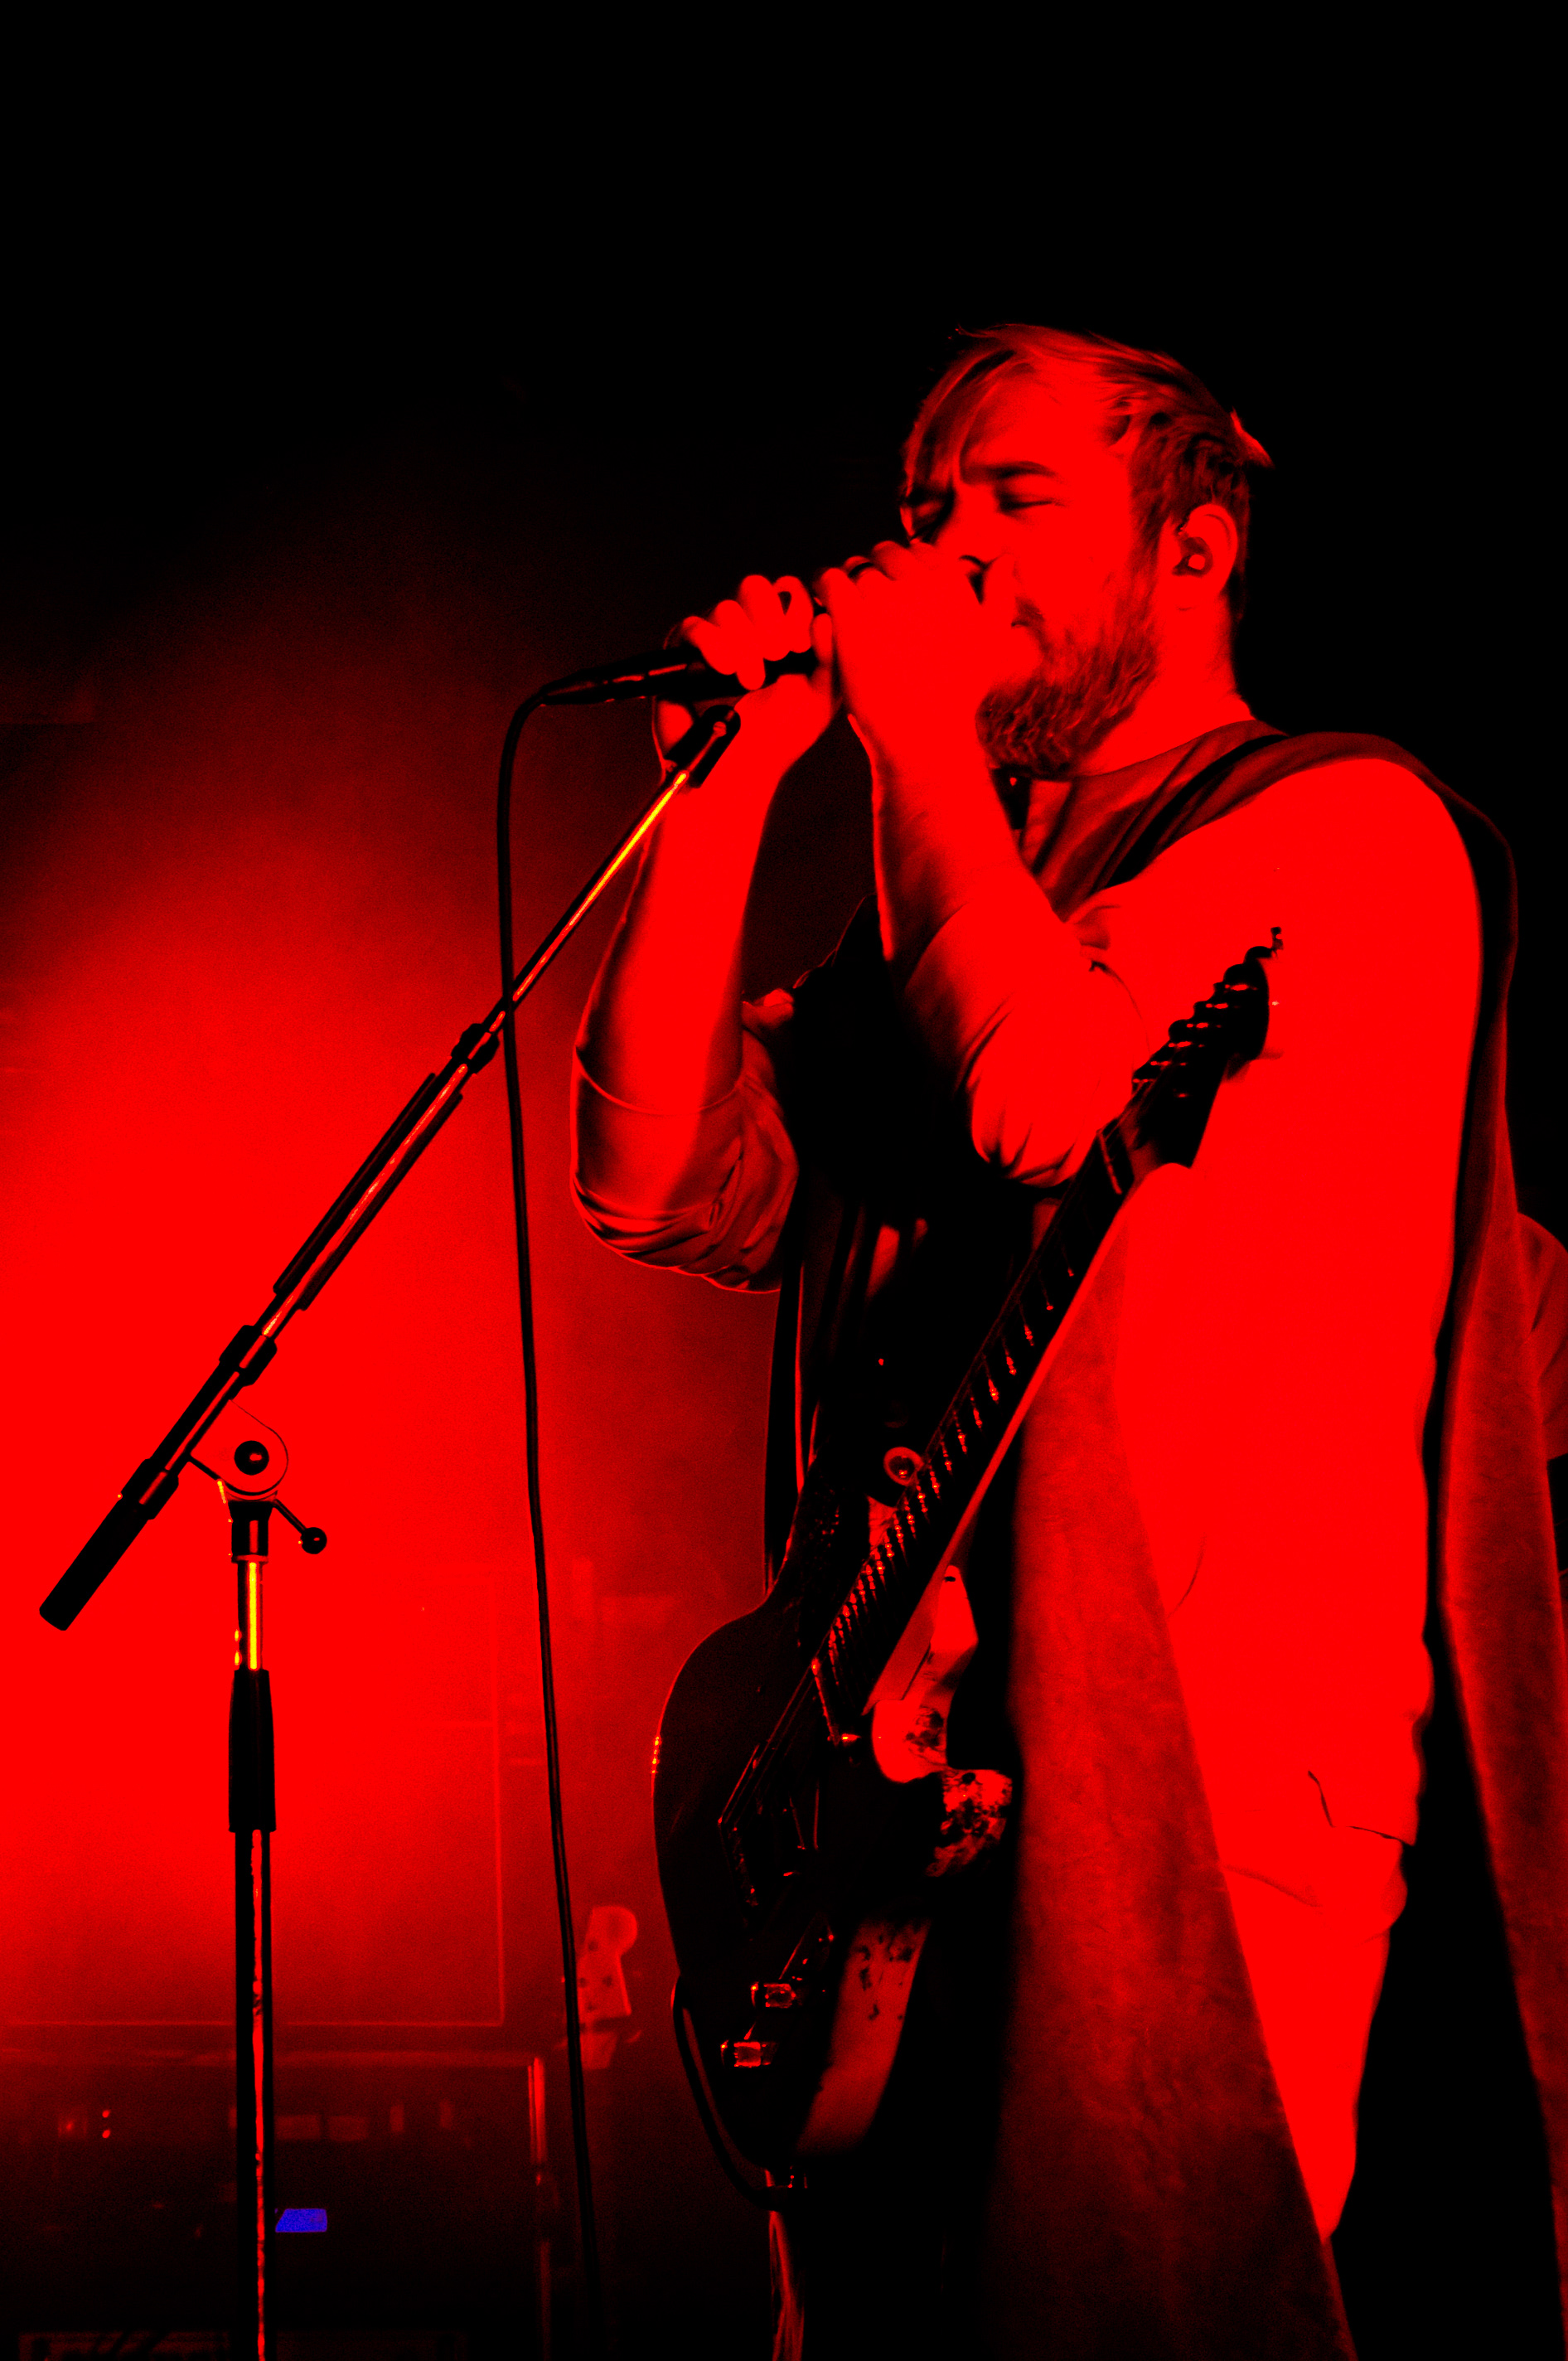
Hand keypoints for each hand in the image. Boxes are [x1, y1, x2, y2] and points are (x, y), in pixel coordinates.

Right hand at [654, 573, 835, 778]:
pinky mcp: (682, 653)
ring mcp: (713, 638)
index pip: (789, 590)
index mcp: (782, 631)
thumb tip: (825, 616)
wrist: (739, 771)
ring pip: (726, 608)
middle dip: (770, 617)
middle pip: (755, 586)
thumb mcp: (820, 699)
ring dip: (744, 642)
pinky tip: (726, 671)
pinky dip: (713, 645)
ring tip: (752, 680)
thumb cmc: (780, 738)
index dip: (797, 609)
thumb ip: (830, 658)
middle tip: (779, 654)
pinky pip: (694, 627)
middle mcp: (746, 628)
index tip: (800, 645)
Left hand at [815, 542, 1019, 782]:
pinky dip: (823, 589)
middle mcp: (919, 581)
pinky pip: (829, 581)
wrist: (923, 734)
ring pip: (854, 567)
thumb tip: (1004, 558)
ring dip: (847, 583)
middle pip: (883, 554)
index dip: (902, 571)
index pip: (916, 552)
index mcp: (950, 581)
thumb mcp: (990, 643)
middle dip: (873, 572)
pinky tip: (824, 610)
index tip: (894, 596)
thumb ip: (997, 597)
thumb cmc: (957, 696)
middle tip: (863, 601)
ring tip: (843, 609)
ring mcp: (883, 597)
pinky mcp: (851, 616)